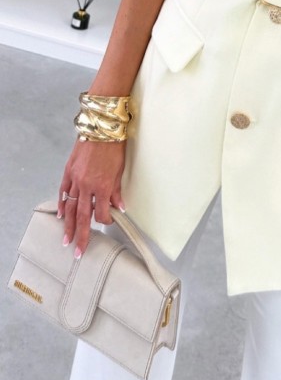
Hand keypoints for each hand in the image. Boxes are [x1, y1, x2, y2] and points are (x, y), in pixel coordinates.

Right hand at [57, 139, 126, 256]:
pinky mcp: (68, 172)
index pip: (102, 213)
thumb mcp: (120, 170)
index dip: (105, 220)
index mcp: (103, 186)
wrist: (102, 128)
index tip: (109, 221)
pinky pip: (64, 192)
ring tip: (66, 240)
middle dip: (82, 235)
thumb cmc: (115, 147)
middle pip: (84, 216)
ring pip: (71, 208)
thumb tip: (120, 207)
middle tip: (78, 251)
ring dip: (69, 225)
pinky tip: (62, 216)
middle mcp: (87, 186)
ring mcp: (76, 179)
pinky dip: (62, 204)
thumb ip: (117, 191)